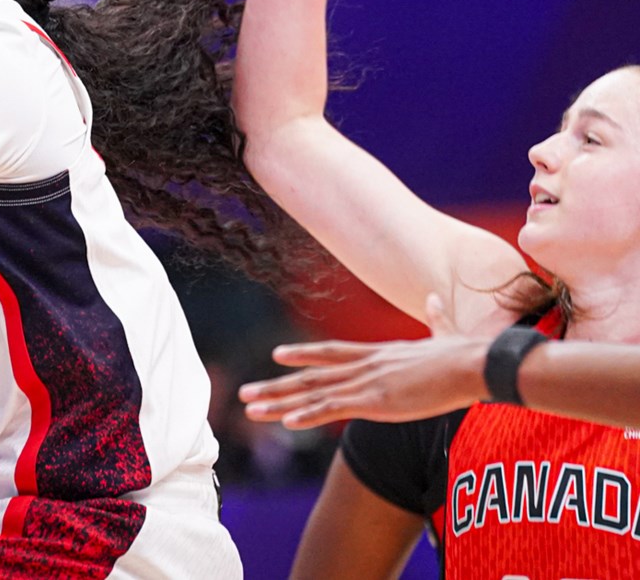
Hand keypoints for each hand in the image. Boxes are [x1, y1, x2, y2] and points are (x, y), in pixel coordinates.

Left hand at [238, 294, 487, 428]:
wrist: (478, 363)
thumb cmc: (467, 353)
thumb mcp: (445, 333)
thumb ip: (435, 319)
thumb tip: (435, 299)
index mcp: (378, 354)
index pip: (331, 352)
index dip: (302, 354)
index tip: (277, 355)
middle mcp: (365, 366)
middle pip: (310, 376)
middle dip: (276, 386)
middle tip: (244, 392)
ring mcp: (368, 383)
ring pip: (314, 393)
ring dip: (280, 404)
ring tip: (250, 410)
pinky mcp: (378, 401)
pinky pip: (336, 409)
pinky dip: (310, 415)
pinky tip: (288, 422)